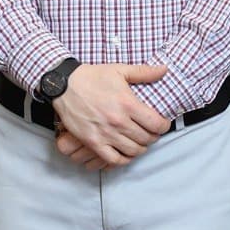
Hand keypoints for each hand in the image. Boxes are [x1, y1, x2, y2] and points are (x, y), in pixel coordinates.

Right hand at [52, 63, 171, 168]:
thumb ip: (145, 72)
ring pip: (132, 151)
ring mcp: (105, 134)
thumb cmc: (93, 77)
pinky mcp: (92, 142)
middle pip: (146, 139)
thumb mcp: (120, 70)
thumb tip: (165, 69)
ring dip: (141, 148)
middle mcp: (118, 121)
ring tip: (140, 142)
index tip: (162, 124)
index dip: (164, 126)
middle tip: (152, 133)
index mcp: (128, 104)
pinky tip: (126, 153)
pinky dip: (123, 160)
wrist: (65, 85)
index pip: (156, 124)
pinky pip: (113, 159)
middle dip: (154, 137)